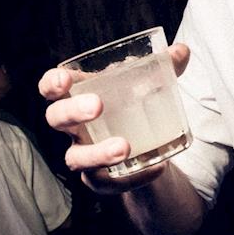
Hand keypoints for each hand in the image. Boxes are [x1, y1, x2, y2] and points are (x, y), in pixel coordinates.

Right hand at [38, 43, 190, 193]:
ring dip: (97, 152)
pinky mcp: (100, 179)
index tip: (65, 80)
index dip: (52, 83)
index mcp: (80, 96)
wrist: (144, 146)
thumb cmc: (133, 104)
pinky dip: (130, 178)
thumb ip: (165, 66)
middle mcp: (74, 126)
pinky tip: (156, 168)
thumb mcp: (149, 83)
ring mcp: (84, 153)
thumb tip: (182, 51)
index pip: (52, 88)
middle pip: (56, 119)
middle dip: (72, 111)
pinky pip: (106, 183)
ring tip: (124, 147)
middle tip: (96, 106)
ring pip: (75, 158)